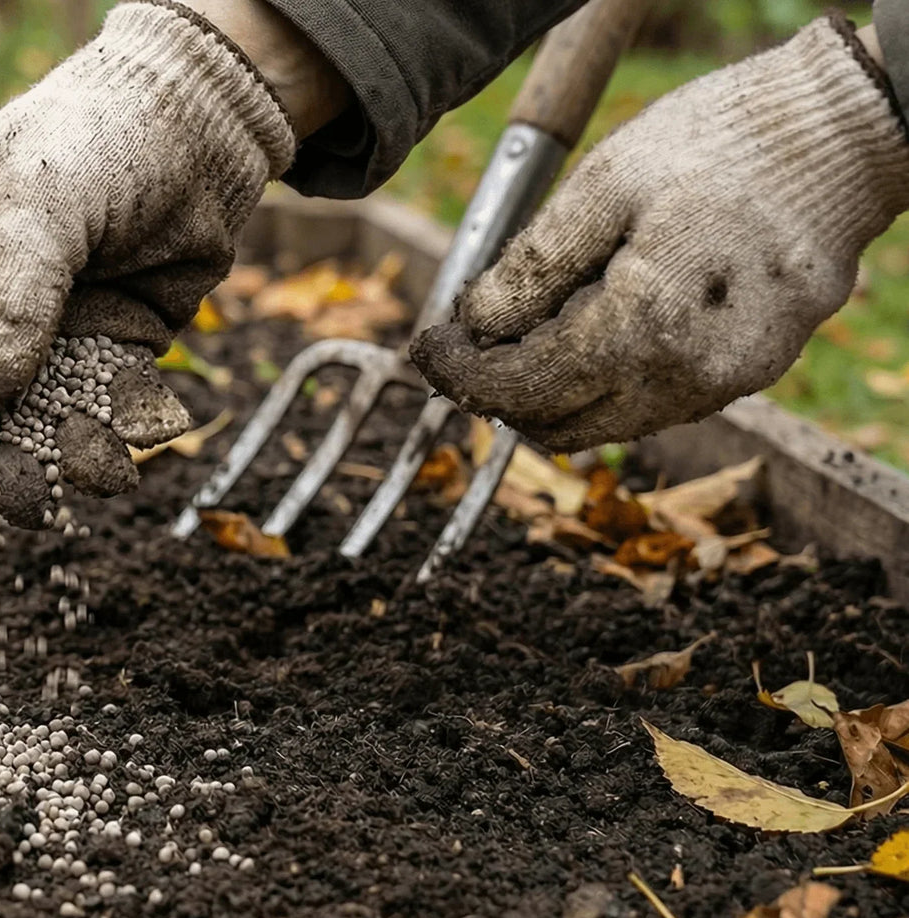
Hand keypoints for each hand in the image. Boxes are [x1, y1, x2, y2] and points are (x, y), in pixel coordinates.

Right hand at [0, 1, 296, 526]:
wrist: (203, 118)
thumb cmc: (100, 134)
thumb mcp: (45, 200)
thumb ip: (14, 290)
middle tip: (23, 503)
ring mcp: (51, 326)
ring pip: (39, 413)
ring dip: (57, 456)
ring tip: (88, 481)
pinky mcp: (112, 343)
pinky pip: (101, 404)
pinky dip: (112, 433)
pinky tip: (129, 452)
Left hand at [410, 16, 908, 452]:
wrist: (846, 134)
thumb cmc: (725, 144)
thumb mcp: (604, 185)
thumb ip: (532, 266)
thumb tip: (476, 323)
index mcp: (641, 331)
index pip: (518, 389)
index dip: (460, 374)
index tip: (430, 345)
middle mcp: (686, 378)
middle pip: (557, 425)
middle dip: (499, 392)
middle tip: (471, 342)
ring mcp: (726, 382)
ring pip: (607, 424)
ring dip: (553, 392)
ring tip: (530, 327)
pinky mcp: (752, 371)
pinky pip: (657, 403)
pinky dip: (608, 382)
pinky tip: (595, 324)